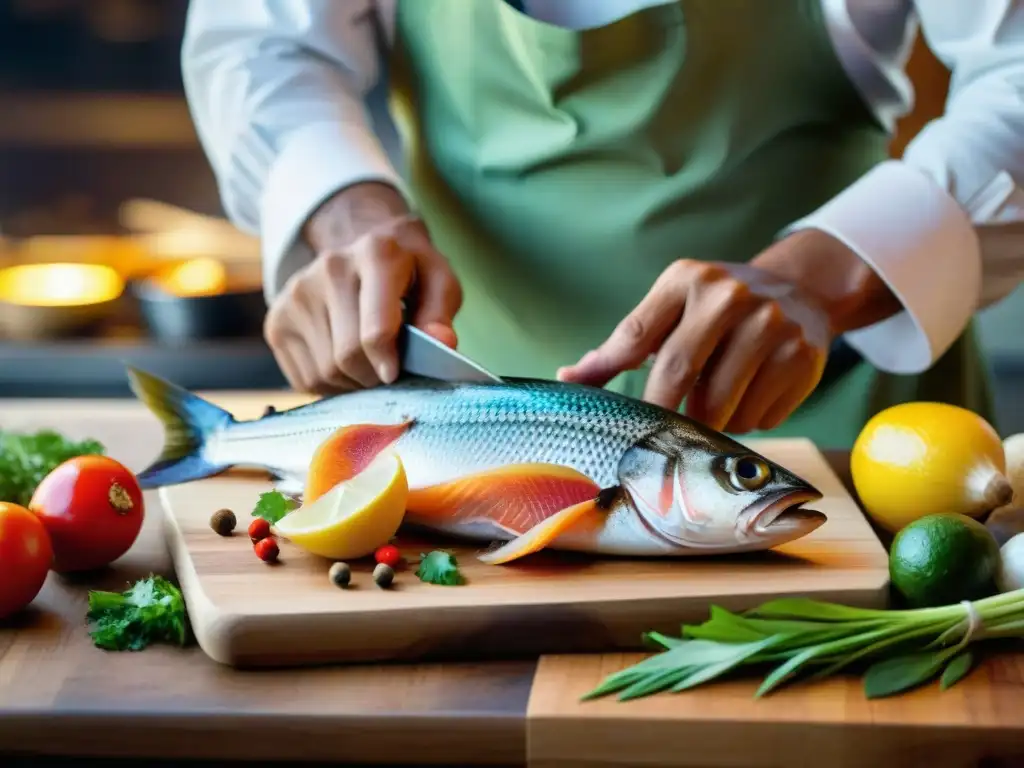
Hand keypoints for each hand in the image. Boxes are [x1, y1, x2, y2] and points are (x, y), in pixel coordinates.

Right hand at [263, 183, 461, 393]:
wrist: (360, 244)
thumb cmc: (409, 272)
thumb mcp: (439, 282)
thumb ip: (441, 313)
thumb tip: (443, 344)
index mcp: (376, 254)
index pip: (375, 331)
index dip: (389, 363)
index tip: (396, 374)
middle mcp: (329, 269)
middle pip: (347, 356)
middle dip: (373, 377)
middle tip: (388, 372)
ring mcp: (296, 295)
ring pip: (325, 372)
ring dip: (352, 383)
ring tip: (368, 364)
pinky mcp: (277, 321)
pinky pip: (305, 378)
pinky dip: (330, 384)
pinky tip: (344, 362)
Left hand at [557, 230, 901, 432]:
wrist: (801, 289)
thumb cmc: (716, 309)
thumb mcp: (670, 308)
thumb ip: (622, 345)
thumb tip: (567, 379)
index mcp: (686, 279)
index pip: (635, 337)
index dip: (610, 378)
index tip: (603, 409)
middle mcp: (729, 295)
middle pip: (678, 374)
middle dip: (662, 413)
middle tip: (656, 433)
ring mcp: (770, 324)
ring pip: (720, 405)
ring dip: (708, 423)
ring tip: (711, 409)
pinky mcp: (800, 356)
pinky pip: (758, 417)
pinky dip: (745, 423)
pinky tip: (748, 400)